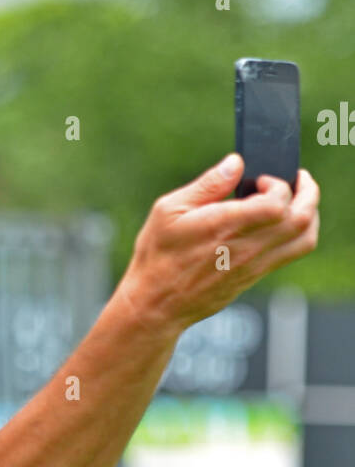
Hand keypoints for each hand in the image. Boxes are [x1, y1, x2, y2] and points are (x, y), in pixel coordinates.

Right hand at [117, 153, 319, 335]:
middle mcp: (247, 247)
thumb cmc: (158, 255)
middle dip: (308, 193)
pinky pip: (291, 254)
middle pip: (302, 220)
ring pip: (304, 239)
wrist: (157, 303)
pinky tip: (280, 222)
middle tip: (298, 180)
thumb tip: (235, 163)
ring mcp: (254, 265)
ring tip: (298, 200)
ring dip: (310, 214)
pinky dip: (298, 233)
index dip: (278, 184)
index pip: (278, 204)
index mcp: (225, 226)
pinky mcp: (254, 277)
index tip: (261, 179)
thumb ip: (208, 185)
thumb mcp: (169, 210)